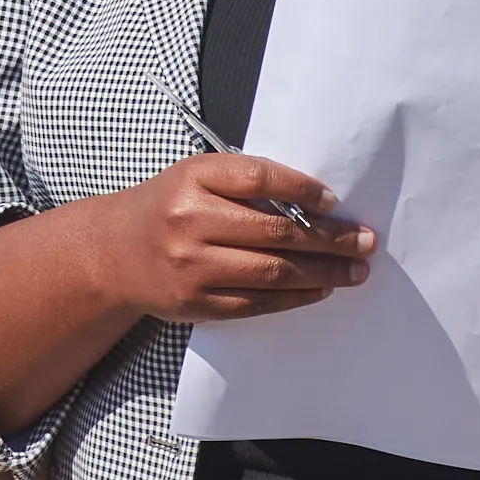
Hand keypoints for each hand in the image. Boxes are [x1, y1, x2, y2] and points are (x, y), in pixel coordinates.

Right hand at [95, 152, 374, 324]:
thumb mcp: (195, 176)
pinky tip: (319, 289)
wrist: (113, 253)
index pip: (259, 178)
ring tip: (354, 270)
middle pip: (275, 231)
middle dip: (329, 239)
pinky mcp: (197, 302)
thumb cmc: (168, 206)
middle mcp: (190, 221)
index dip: (302, 189)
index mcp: (193, 178)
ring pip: (272, 271)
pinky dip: (294, 297)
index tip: (334, 201)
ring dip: (322, 272)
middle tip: (365, 241)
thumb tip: (314, 201)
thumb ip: (244, 182)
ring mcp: (193, 266)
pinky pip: (257, 302)